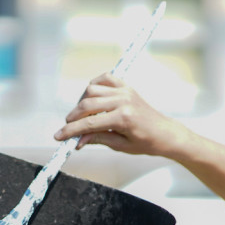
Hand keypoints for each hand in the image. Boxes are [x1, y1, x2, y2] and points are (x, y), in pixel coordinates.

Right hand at [54, 73, 189, 157]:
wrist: (165, 133)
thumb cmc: (146, 142)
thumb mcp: (120, 146)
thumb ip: (97, 139)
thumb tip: (77, 140)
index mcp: (123, 118)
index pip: (89, 124)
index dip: (71, 131)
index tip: (59, 136)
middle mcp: (123, 101)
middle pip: (87, 105)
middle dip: (74, 118)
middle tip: (69, 128)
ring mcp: (125, 91)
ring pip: (92, 90)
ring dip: (82, 103)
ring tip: (82, 116)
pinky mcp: (127, 86)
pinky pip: (105, 79)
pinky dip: (94, 86)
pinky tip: (90, 97)